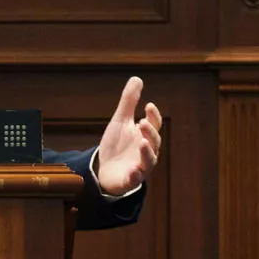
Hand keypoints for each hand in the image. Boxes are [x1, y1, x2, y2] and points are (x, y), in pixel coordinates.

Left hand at [94, 75, 161, 195]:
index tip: (148, 105)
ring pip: (148, 160)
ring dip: (147, 152)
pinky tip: (132, 170)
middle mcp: (147, 151)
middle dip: (150, 132)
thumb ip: (129, 102)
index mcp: (145, 136)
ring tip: (142, 142)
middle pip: (154, 142)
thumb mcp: (120, 122)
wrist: (104, 170)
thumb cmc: (117, 145)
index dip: (153, 116)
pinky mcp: (130, 180)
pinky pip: (135, 179)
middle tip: (142, 122)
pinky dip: (135, 175)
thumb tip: (137, 78)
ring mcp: (140, 166)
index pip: (154, 125)